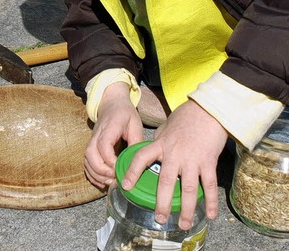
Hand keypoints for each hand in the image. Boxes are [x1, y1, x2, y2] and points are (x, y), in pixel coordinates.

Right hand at [84, 82, 143, 187]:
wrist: (111, 103)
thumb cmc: (125, 114)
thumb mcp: (135, 124)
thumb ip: (136, 142)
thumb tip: (137, 163)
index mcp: (109, 127)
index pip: (103, 145)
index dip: (110, 160)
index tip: (120, 170)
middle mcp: (96, 134)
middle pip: (90, 154)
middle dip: (102, 171)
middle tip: (115, 179)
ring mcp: (92, 140)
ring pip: (86, 159)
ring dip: (96, 174)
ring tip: (110, 183)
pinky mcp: (91, 146)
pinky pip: (86, 162)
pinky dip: (92, 174)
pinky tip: (102, 181)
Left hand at [120, 99, 227, 228]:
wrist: (207, 111)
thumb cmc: (185, 118)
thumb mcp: (167, 127)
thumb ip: (160, 141)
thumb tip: (154, 149)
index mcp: (161, 144)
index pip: (141, 157)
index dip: (132, 171)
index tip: (125, 185)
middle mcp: (174, 154)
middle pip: (165, 181)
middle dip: (161, 202)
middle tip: (159, 218)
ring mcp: (192, 159)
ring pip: (188, 189)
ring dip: (185, 209)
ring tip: (182, 224)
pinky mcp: (208, 161)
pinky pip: (209, 185)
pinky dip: (210, 201)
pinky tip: (208, 215)